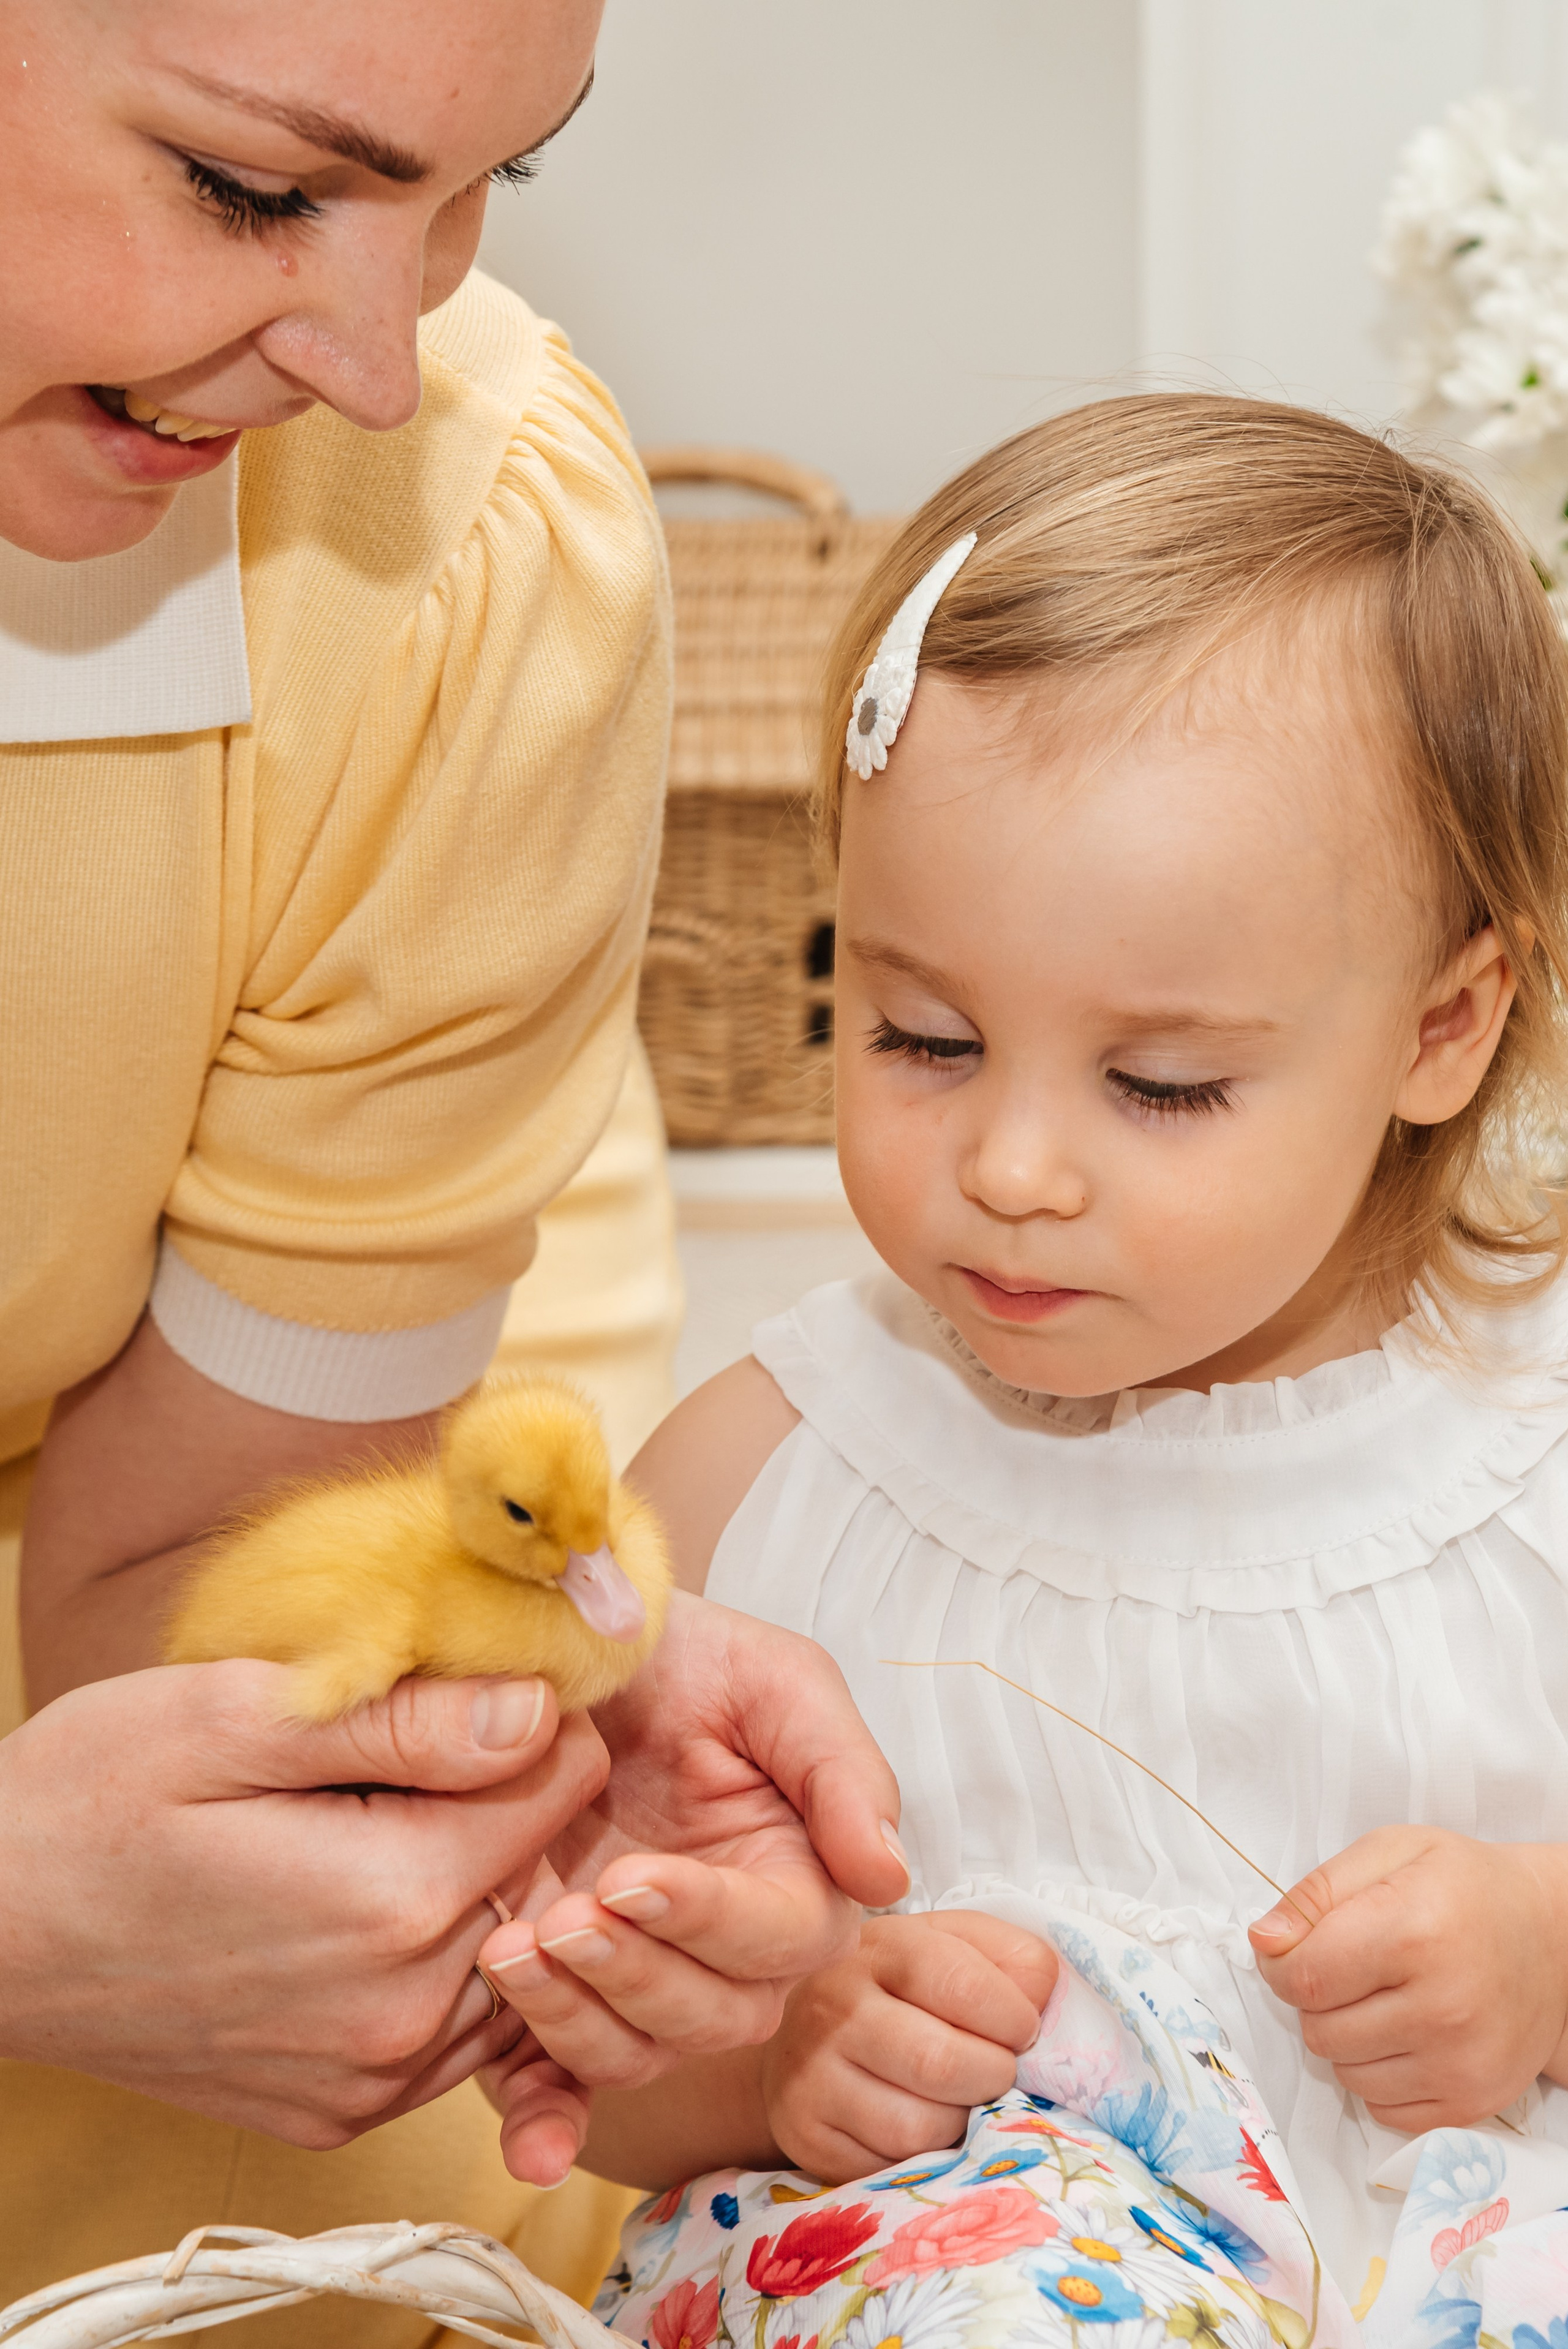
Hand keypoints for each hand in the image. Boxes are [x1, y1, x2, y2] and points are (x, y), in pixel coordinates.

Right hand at [0, 1661, 604, 2144]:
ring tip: (372, 1825)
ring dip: (472, 1882)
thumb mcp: (231, 1717)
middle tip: (404, 1755)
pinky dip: (431, 1960)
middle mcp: (401, 2012)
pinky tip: (352, 1903)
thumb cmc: (86, 1800)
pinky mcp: (339, 2110)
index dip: (529, 1718)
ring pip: (509, 1948)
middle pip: (544, 1868)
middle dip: (504, 1801)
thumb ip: (403, 1721)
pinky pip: (451, 2025)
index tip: (459, 1695)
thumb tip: (537, 1710)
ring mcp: (370, 2078)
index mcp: (391, 1899)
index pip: (564, 1782)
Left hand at [477, 1593, 909, 2177]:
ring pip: (638, 2056)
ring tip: (511, 1945)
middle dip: (637, 1975)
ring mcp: (641, 1981)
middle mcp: (724, 1950)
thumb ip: (840, 1767)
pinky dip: (548, 2125)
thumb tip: (889, 1874)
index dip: (710, 1920)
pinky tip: (530, 2142)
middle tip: (564, 1916)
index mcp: (794, 1879)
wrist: (558, 1656)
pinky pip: (564, 2089)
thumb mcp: (772, 1679)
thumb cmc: (680, 1658)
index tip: (632, 1878)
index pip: (781, 1937)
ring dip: (576, 2021)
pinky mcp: (564, 2003)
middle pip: (714, 2015)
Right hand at [761, 1910, 1057, 2185]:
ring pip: (916, 2128)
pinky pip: (887, 2169)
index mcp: (883, 1946)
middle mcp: (836, 2005)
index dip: (1013, 2019)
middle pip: (941, 2064)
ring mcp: (813, 2073)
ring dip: (960, 2125)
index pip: (964, 1985)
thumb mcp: (957, 1947)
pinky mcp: (807, 2136)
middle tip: (996, 2073)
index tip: (1022, 2030)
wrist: (806, 2034)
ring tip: (959, 2100)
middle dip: (993, 2078)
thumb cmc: (904, 1988)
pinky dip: (922, 2159)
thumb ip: (1012, 1958)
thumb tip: (1044, 1998)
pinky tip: (922, 2125)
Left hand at [1250, 1826, 1567, 2129]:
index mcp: (1416, 1932)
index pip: (1304, 1977)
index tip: (1297, 1948)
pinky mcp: (1473, 2102)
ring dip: (1347, 2039)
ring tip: (1386, 1998)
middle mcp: (1444, 2007)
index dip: (1283, 1964)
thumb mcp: (1389, 1854)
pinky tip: (1406, 2035)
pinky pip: (1383, 2110)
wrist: (1552, 1940)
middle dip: (1318, 1999)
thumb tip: (1264, 1942)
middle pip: (1319, 2030)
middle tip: (1355, 1968)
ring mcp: (1462, 2063)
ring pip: (1346, 2073)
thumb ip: (1315, 1895)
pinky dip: (1379, 2076)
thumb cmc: (1464, 1889)